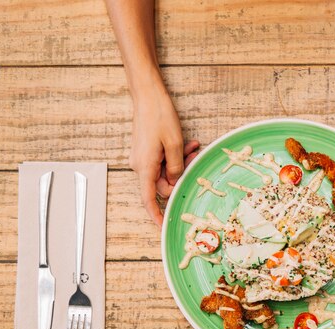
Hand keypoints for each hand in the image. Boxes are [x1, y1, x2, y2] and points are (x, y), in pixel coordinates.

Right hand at [129, 80, 198, 225]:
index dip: (156, 215)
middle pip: (162, 184)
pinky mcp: (147, 151)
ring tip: (192, 148)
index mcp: (144, 167)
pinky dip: (175, 156)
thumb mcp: (174, 144)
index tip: (163, 227)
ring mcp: (143, 158)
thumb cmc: (159, 116)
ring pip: (165, 171)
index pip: (149, 199)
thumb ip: (176, 167)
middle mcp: (140, 165)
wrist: (148, 95)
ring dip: (180, 163)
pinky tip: (188, 145)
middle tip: (194, 159)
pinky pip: (162, 161)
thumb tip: (175, 181)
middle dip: (180, 176)